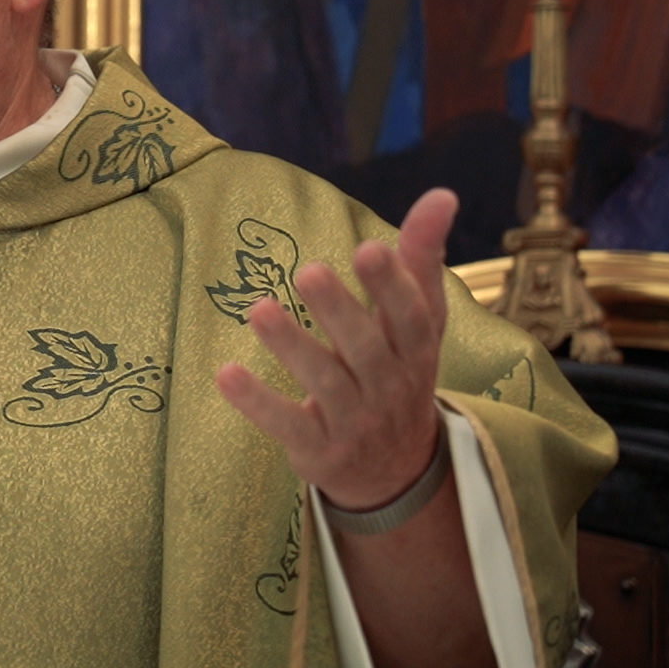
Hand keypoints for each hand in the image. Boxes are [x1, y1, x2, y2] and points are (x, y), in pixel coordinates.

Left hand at [215, 189, 456, 511]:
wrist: (396, 473)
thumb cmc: (399, 373)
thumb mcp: (419, 323)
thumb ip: (420, 260)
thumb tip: (442, 194)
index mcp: (415, 352)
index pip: (411, 317)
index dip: (392, 284)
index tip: (369, 246)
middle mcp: (389, 386)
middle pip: (366, 348)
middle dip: (339, 311)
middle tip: (309, 272)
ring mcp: (354, 421)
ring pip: (324, 384)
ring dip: (291, 347)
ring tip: (259, 310)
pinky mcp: (318, 450)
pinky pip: (287, 425)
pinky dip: (257, 402)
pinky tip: (225, 373)